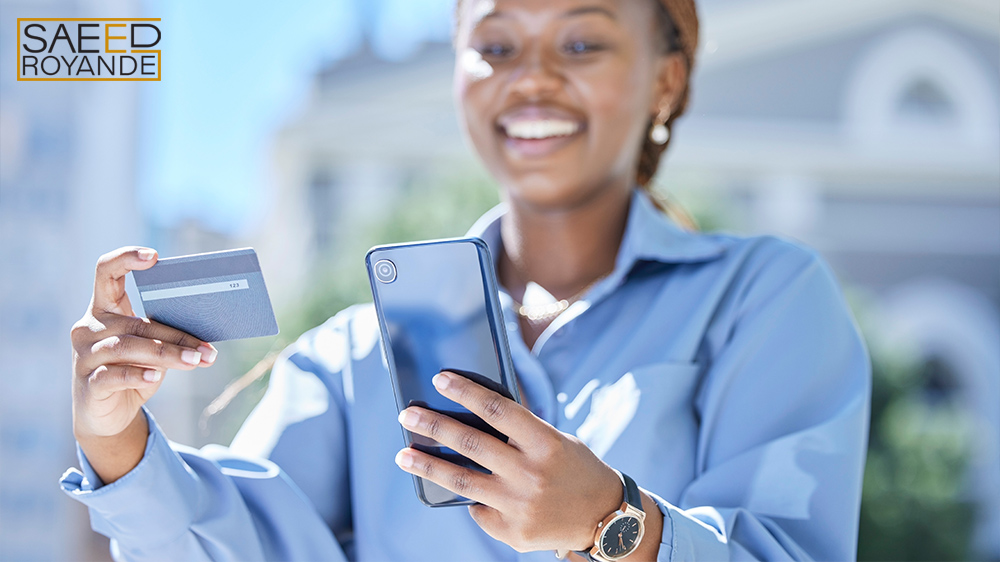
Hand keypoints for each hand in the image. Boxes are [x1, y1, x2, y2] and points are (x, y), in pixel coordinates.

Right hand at [71, 247, 216, 481]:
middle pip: (137, 323)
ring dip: (166, 354)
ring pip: (128, 347)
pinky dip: (137, 374)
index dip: (126, 259)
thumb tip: (206, 330)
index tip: (154, 257)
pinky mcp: (88, 384)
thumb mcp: (151, 349)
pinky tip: (155, 377)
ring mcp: (85, 355)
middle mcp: (89, 327)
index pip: (106, 272)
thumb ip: (166, 335)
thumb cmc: (134, 371)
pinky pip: (113, 375)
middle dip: (177, 336)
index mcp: (105, 309)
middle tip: (207, 349)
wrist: (108, 415)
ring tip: (195, 361)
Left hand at [393, 371, 621, 552]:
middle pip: (470, 444)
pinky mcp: (513, 532)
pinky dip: (470, 498)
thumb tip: (470, 417)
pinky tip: (462, 491)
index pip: (497, 410)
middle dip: (433, 426)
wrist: (606, 517)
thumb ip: (519, 432)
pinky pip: (478, 510)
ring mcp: (520, 506)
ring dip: (427, 465)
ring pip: (461, 481)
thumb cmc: (575, 469)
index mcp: (545, 443)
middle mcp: (531, 474)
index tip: (440, 379)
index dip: (466, 392)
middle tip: (407, 415)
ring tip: (404, 456)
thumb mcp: (556, 441)